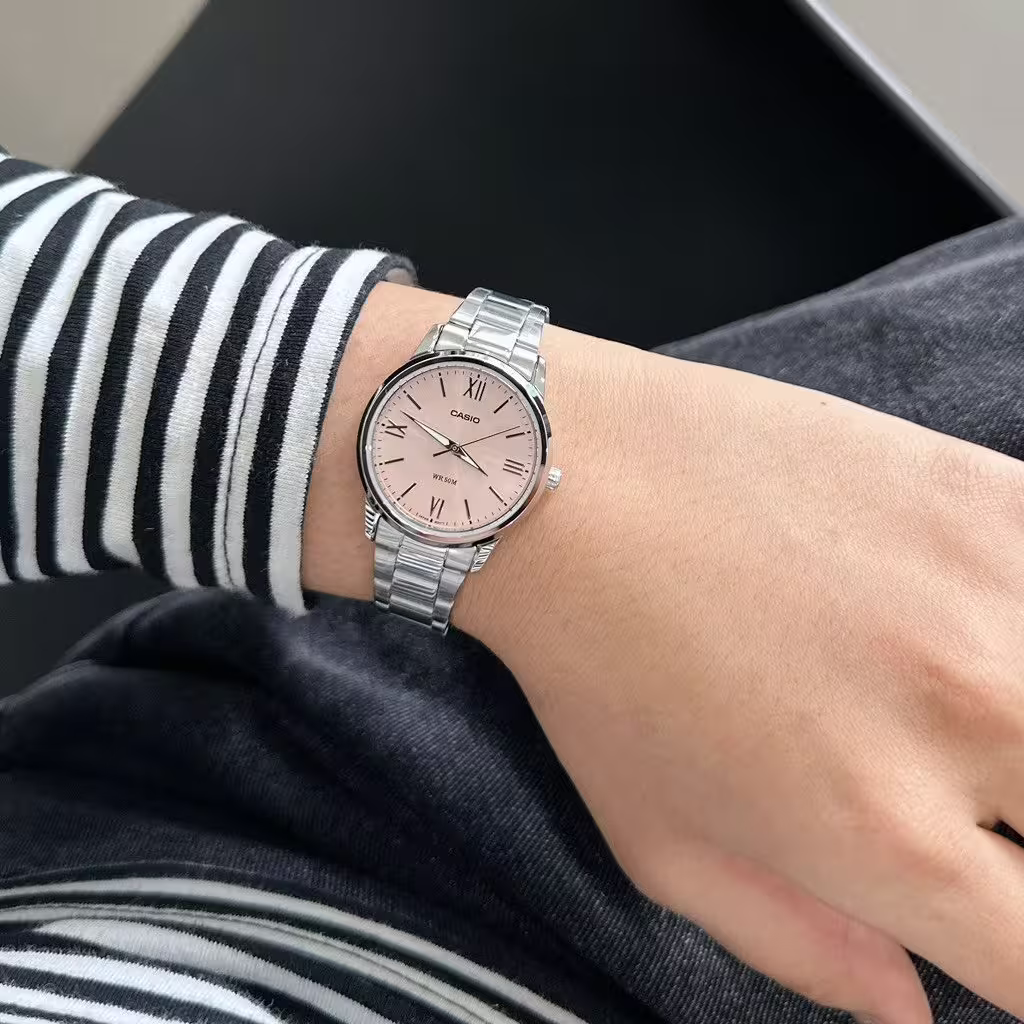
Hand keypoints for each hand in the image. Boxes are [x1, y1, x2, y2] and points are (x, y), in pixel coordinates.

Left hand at [307, 284, 1023, 1022]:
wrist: (577, 483)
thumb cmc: (597, 668)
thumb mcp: (662, 846)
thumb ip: (799, 944)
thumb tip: (907, 1004)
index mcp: (889, 837)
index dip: (1019, 959)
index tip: (983, 909)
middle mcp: (976, 718)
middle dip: (1018, 831)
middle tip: (958, 802)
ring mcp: (997, 593)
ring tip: (955, 708)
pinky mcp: (991, 495)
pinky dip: (1023, 625)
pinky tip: (962, 625)